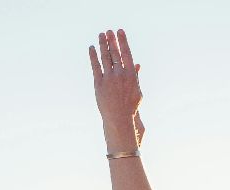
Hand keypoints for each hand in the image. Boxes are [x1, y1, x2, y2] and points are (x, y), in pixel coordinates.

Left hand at [89, 28, 143, 151]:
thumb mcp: (137, 90)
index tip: (120, 31)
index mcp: (131, 75)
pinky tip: (92, 48)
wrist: (119, 119)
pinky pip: (95, 66)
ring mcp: (109, 78)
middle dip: (112, 40)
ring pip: (105, 57)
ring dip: (103, 44)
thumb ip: (135, 76)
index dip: (123, 41)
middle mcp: (120, 74)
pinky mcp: (99, 83)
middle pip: (115, 53)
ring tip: (101, 35)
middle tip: (109, 30)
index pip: (126, 53)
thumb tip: (136, 64)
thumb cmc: (130, 106)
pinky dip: (93, 56)